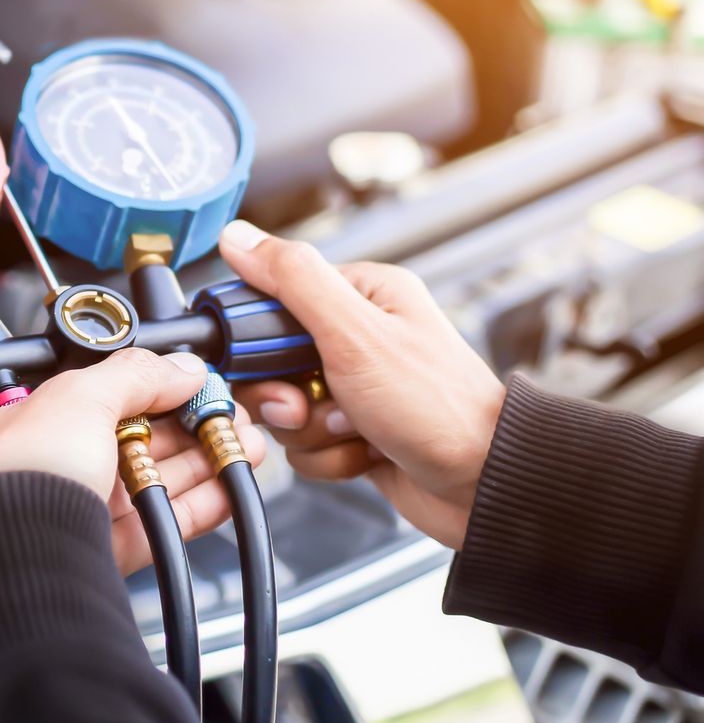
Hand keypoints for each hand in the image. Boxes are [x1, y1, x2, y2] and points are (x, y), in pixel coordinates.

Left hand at [0, 348, 268, 574]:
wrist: (19, 565)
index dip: (129, 389)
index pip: (70, 400)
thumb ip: (133, 377)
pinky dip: (194, 506)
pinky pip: (151, 528)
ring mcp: (58, 519)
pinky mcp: (93, 560)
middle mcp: (19, 476)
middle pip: (113, 442)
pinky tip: (228, 486)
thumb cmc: (13, 480)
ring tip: (243, 444)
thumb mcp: (76, 398)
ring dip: (197, 462)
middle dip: (179, 426)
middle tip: (223, 413)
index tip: (178, 383)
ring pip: (139, 485)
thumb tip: (181, 369)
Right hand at [218, 220, 505, 547]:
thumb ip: (294, 281)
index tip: (265, 362)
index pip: (273, 299)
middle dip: (284, 396)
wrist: (484, 485)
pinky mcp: (353, 431)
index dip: (257, 338)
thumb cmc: (440, 407)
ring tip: (353, 430)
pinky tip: (363, 454)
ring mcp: (354, 388)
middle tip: (306, 405)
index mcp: (363, 295)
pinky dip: (327, 457)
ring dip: (310, 431)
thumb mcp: (356, 334)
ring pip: (284, 409)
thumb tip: (238, 238)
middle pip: (270, 362)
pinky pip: (305, 444)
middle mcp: (358, 338)